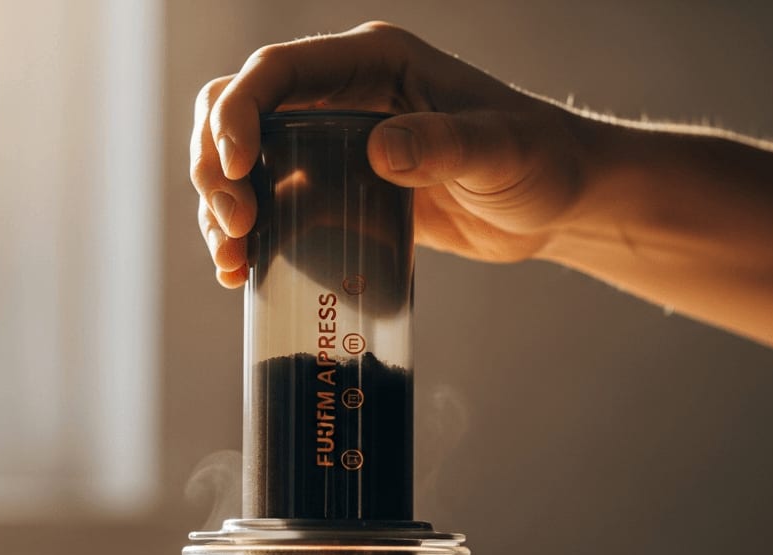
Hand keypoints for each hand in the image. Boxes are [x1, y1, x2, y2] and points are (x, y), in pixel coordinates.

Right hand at [190, 21, 589, 287]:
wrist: (556, 204)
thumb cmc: (540, 160)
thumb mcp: (500, 150)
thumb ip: (445, 145)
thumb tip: (379, 150)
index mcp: (372, 62)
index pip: (276, 70)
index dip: (239, 113)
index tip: (237, 171)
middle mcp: (341, 95)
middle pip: (238, 111)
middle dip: (216, 166)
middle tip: (234, 225)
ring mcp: (335, 144)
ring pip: (245, 164)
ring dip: (222, 210)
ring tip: (231, 263)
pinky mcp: (340, 193)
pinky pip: (276, 206)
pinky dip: (251, 238)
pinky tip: (244, 274)